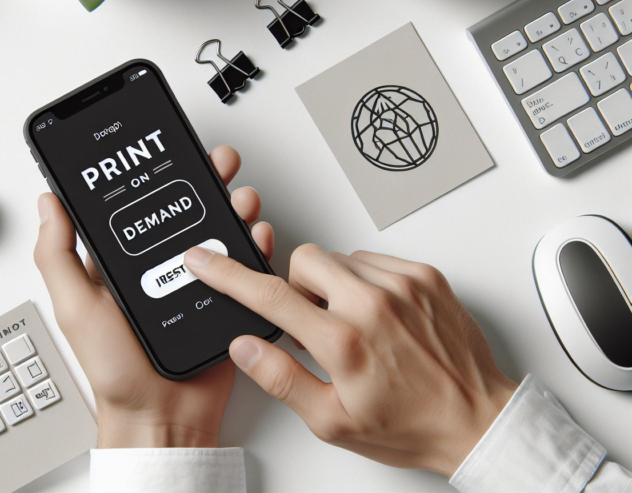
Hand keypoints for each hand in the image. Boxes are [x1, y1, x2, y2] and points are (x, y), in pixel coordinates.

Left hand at [34, 146, 273, 447]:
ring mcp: (195, 282)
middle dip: (204, 177)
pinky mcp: (226, 300)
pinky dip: (255, 242)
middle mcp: (158, 266)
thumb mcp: (75, 307)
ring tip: (239, 194)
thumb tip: (48, 203)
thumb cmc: (115, 370)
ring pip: (218, 228)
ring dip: (233, 203)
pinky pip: (245, 264)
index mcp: (120, 263)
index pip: (136, 206)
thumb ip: (58, 256)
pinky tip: (255, 230)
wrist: (161, 416)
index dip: (150, 173)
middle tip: (216, 161)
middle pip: (184, 208)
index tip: (162, 147)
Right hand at [184, 244, 516, 474]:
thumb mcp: (333, 420)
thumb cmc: (411, 425)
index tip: (205, 260)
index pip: (269, 295)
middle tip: (314, 321)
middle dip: (298, 286)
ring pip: (339, 258)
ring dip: (334, 285)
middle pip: (304, 260)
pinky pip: (374, 259)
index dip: (227, 274)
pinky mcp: (425, 276)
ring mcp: (402, 286)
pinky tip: (379, 315)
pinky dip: (366, 281)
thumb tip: (245, 346)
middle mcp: (372, 304)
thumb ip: (281, 378)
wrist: (477, 419)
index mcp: (343, 342)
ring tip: (354, 324)